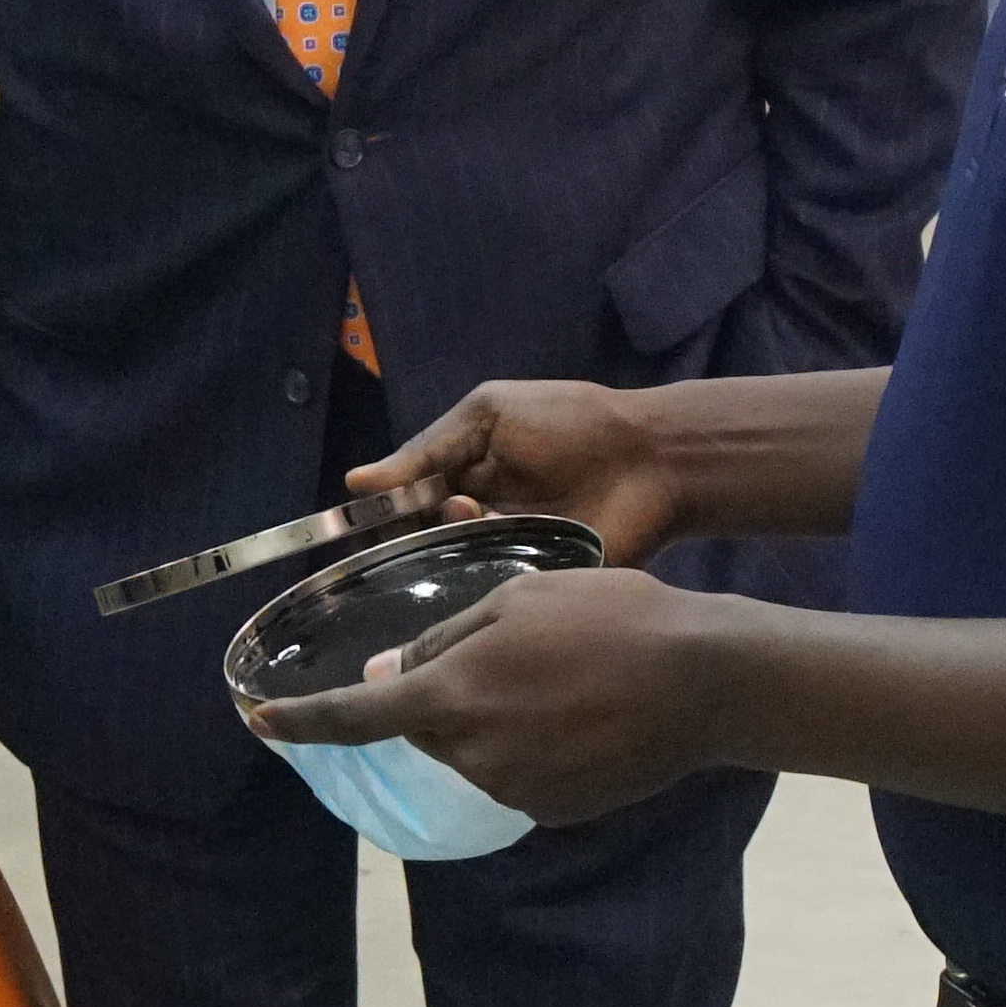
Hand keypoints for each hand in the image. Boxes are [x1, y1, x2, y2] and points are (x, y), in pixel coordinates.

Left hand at [239, 563, 741, 824]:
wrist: (703, 682)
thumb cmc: (609, 619)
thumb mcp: (517, 601)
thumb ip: (445, 642)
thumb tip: (391, 673)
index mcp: (450, 695)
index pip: (354, 716)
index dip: (300, 721)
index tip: (257, 722)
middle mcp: (470, 752)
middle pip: (425, 725)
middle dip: (442, 694)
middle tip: (509, 652)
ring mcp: (513, 789)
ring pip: (472, 749)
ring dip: (492, 719)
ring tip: (561, 678)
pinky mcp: (553, 810)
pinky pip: (518, 772)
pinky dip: (533, 746)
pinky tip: (582, 715)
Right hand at [360, 378, 683, 565]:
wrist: (649, 457)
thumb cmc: (569, 423)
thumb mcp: (490, 414)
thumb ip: (426, 448)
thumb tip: (356, 481)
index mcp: (463, 477)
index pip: (406, 505)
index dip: (385, 514)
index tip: (367, 519)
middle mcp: (478, 520)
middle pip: (422, 543)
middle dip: (416, 530)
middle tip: (436, 507)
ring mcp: (505, 554)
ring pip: (453, 567)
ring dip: (455, 539)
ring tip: (477, 512)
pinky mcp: (535, 583)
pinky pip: (493, 593)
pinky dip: (484, 575)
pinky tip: (494, 543)